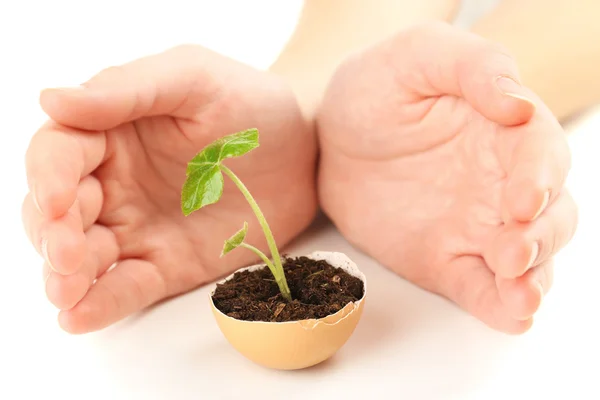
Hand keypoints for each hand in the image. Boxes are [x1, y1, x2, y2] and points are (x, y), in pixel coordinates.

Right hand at [22, 45, 317, 333]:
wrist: (302, 153)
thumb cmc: (249, 103)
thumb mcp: (195, 78)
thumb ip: (129, 89)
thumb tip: (52, 99)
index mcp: (110, 132)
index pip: (57, 154)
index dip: (48, 178)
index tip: (58, 201)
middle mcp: (112, 183)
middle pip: (59, 213)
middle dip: (53, 236)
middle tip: (66, 255)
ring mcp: (137, 227)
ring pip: (83, 256)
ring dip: (65, 277)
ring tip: (65, 292)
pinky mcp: (165, 264)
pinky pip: (126, 286)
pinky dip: (102, 303)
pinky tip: (80, 317)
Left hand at [316, 22, 576, 333]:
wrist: (331, 136)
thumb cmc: (378, 86)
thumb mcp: (418, 55)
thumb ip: (474, 66)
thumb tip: (519, 105)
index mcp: (506, 131)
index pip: (541, 156)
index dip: (540, 179)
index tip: (521, 200)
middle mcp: (502, 183)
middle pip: (549, 216)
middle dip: (540, 239)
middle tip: (510, 253)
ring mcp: (477, 226)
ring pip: (527, 261)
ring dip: (532, 281)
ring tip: (520, 297)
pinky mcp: (447, 259)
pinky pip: (481, 288)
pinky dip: (500, 306)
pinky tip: (508, 315)